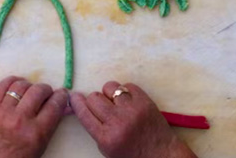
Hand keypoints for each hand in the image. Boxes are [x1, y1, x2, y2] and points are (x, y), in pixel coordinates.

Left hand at [0, 76, 68, 157]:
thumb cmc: (22, 154)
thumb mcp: (42, 143)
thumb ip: (53, 122)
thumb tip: (65, 103)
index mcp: (36, 132)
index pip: (54, 105)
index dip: (61, 96)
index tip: (62, 93)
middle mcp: (20, 120)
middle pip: (38, 91)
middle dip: (46, 89)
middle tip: (46, 93)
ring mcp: (3, 113)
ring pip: (20, 85)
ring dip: (29, 85)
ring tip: (30, 91)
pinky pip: (2, 85)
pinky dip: (12, 81)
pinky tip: (17, 85)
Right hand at [71, 81, 195, 157]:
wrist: (162, 154)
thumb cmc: (132, 154)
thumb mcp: (107, 149)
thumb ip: (95, 129)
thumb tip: (82, 106)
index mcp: (107, 138)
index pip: (84, 114)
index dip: (76, 102)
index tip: (74, 96)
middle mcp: (118, 122)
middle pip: (94, 98)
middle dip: (94, 100)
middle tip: (101, 106)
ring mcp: (133, 110)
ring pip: (109, 87)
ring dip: (109, 93)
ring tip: (115, 102)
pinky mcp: (145, 101)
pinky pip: (127, 85)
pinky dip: (125, 91)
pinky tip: (128, 101)